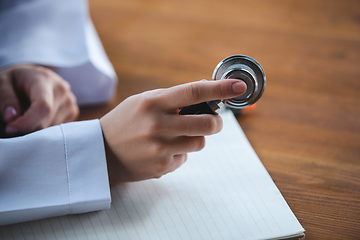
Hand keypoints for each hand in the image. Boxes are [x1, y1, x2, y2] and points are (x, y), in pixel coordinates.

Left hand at [0, 64, 78, 134]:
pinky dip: (46, 128)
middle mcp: (62, 90)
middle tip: (13, 123)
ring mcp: (70, 101)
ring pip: (52, 128)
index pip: (43, 107)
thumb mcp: (2, 82)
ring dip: (36, 128)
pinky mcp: (73, 110)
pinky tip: (39, 117)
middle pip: (46, 121)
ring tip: (27, 115)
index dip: (27, 123)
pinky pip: (58, 128)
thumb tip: (11, 118)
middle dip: (27, 128)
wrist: (33, 76)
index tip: (10, 129)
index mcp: (45, 79)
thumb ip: (5, 98)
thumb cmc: (16, 80)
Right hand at [100, 79, 246, 182]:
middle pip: (206, 123)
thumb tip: (206, 89)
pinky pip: (184, 157)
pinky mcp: (161, 167)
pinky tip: (162, 150)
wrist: (100, 153)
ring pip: (199, 143)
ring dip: (197, 138)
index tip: (239, 86)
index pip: (194, 92)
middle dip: (216, 122)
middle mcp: (157, 125)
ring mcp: (159, 149)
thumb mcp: (144, 101)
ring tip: (178, 136)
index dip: (220, 88)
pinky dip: (180, 152)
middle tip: (213, 121)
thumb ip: (173, 97)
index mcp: (153, 103)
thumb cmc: (125, 122)